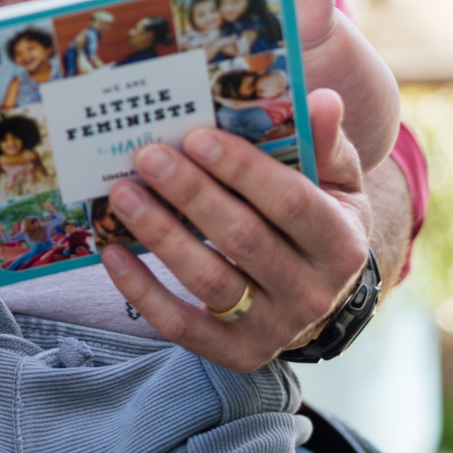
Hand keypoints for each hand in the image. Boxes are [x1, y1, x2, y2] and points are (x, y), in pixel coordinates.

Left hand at [100, 89, 369, 371]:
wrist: (319, 294)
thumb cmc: (316, 219)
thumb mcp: (334, 183)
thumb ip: (325, 143)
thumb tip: (323, 99)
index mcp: (341, 243)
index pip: (291, 202)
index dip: (243, 169)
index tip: (196, 136)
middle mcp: (312, 293)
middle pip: (244, 239)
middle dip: (191, 194)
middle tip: (147, 156)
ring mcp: (273, 329)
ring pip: (210, 280)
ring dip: (161, 235)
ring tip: (122, 193)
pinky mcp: (234, 354)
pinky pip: (181, 326)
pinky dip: (143, 291)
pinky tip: (112, 252)